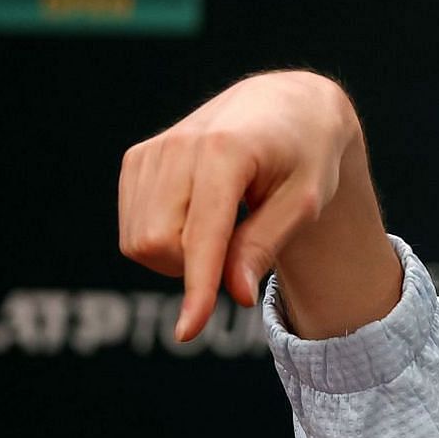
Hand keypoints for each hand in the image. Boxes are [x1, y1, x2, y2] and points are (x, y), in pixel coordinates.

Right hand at [117, 70, 398, 340]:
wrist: (288, 106)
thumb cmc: (306, 155)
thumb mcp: (304, 200)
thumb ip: (265, 244)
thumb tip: (236, 295)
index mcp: (227, 149)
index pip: (202, 233)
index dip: (197, 286)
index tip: (189, 332)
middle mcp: (180, 144)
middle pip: (159, 244)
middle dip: (194, 268)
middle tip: (240, 251)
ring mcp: (152, 149)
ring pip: (138, 241)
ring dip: (178, 257)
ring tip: (225, 230)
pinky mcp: (138, 158)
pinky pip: (132, 228)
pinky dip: (163, 240)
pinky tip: (198, 220)